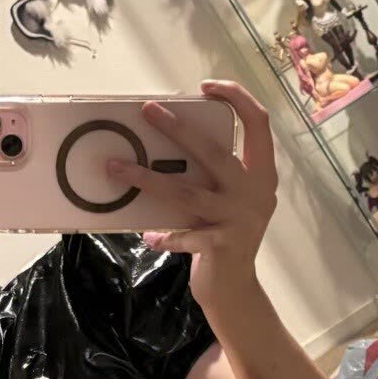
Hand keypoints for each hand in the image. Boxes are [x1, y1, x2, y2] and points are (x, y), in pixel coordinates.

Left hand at [106, 80, 277, 306]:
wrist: (236, 291)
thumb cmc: (224, 238)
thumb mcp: (228, 202)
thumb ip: (213, 176)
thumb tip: (167, 146)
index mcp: (261, 174)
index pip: (258, 123)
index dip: (236, 98)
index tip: (207, 86)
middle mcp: (255, 193)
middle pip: (215, 152)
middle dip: (179, 129)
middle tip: (148, 112)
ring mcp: (240, 219)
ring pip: (187, 192)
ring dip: (148, 179)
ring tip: (116, 168)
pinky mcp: (222, 246)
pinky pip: (186, 236)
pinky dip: (166, 236)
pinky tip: (149, 237)